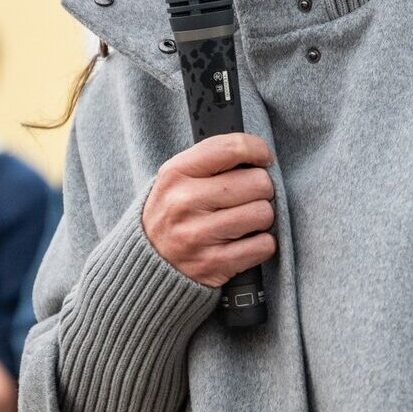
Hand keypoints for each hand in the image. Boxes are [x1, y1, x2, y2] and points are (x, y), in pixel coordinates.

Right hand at [141, 133, 275, 286]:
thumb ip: (213, 160)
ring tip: (245, 219)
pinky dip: (262, 243)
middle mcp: (184, 202)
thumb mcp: (178, 176)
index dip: (257, 149)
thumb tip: (260, 156)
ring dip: (262, 217)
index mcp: (176, 173)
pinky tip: (245, 241)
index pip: (231, 148)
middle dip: (262, 189)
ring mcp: (198, 235)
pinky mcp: (213, 263)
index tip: (263, 158)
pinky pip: (264, 245)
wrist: (149, 259)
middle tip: (249, 196)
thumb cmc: (174, 211)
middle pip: (257, 183)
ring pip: (263, 214)